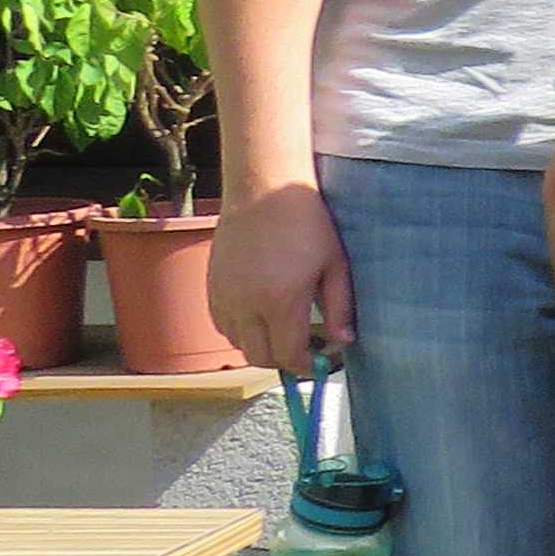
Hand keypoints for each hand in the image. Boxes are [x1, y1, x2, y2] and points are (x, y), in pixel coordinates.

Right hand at [211, 184, 355, 370]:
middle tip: (307, 347)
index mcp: (279, 302)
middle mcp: (245, 305)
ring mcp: (223, 296)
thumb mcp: (335, 266)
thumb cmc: (306, 223)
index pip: (288, 356)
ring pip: (238, 344)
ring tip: (285, 329)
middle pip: (260, 357)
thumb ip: (340, 308)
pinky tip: (261, 314)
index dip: (308, 366)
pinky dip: (240, 330)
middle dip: (285, 360)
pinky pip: (222, 325)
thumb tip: (344, 342)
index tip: (323, 360)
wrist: (263, 190)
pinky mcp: (210, 286)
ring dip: (261, 345)